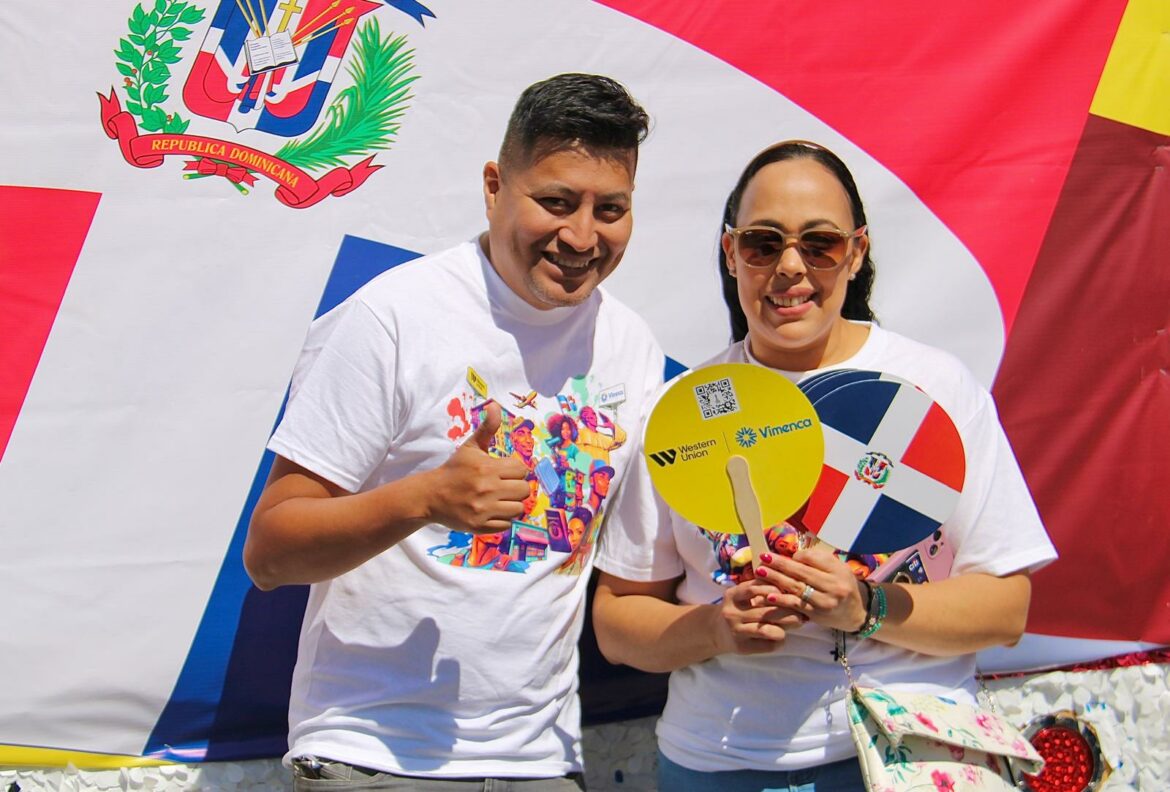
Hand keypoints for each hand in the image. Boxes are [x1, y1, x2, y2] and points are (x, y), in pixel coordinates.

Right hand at [426, 403, 530, 533]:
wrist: (431, 495)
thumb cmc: (454, 469)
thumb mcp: (470, 447)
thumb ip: (487, 428)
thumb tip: (495, 405)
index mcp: (487, 468)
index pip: (521, 470)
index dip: (515, 470)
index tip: (504, 472)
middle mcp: (487, 489)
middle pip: (524, 490)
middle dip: (516, 488)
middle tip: (503, 487)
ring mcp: (483, 509)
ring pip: (518, 509)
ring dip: (511, 504)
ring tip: (499, 500)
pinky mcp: (480, 526)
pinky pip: (507, 525)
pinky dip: (502, 519)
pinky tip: (491, 511)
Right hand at [711, 578, 806, 655]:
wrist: (716, 631)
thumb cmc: (738, 608)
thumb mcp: (742, 594)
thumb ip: (760, 587)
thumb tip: (790, 584)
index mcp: (732, 595)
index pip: (753, 588)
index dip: (774, 589)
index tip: (787, 591)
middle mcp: (732, 613)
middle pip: (766, 611)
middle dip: (788, 610)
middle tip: (802, 609)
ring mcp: (736, 631)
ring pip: (768, 630)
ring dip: (787, 626)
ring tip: (797, 622)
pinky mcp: (742, 647)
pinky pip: (768, 645)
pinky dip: (780, 640)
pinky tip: (783, 635)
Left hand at [753, 549, 867, 632]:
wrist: (856, 613)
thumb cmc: (843, 585)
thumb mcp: (838, 568)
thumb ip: (818, 560)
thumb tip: (794, 556)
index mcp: (838, 571)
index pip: (812, 560)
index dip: (794, 556)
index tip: (779, 554)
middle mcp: (832, 587)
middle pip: (801, 574)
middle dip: (780, 565)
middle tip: (763, 558)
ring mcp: (824, 603)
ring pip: (796, 590)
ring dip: (776, 581)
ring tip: (760, 573)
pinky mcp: (816, 616)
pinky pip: (796, 607)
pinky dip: (781, 600)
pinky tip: (768, 596)